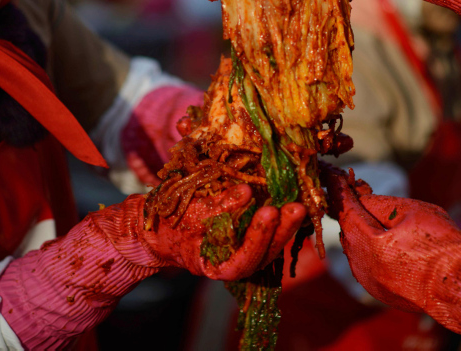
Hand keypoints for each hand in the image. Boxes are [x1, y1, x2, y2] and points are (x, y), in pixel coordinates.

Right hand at [142, 184, 305, 279]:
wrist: (162, 228)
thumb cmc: (171, 225)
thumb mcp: (189, 216)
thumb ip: (217, 207)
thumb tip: (246, 192)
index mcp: (217, 268)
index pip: (243, 261)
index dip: (257, 238)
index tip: (268, 212)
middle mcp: (236, 264)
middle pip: (264, 254)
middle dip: (281, 231)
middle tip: (294, 208)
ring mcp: (244, 252)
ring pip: (271, 245)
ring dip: (286, 226)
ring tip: (298, 206)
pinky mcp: (249, 238)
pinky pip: (268, 233)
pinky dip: (280, 220)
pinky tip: (291, 203)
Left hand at [322, 167, 460, 336]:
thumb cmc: (444, 243)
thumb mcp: (411, 211)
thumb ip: (377, 202)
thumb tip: (356, 195)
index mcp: (370, 244)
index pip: (346, 208)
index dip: (339, 189)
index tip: (332, 175)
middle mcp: (363, 266)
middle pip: (347, 228)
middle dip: (348, 207)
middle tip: (350, 187)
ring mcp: (369, 282)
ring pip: (353, 245)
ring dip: (356, 226)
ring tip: (364, 208)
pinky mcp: (378, 291)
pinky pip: (363, 261)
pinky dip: (365, 245)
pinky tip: (377, 235)